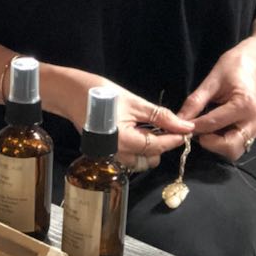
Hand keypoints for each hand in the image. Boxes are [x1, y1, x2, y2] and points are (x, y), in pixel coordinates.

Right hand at [63, 75, 192, 172]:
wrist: (70, 94)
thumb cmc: (100, 94)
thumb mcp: (134, 102)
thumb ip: (161, 117)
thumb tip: (185, 126)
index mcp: (124, 141)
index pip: (157, 146)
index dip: (174, 139)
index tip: (186, 131)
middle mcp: (116, 155)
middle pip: (150, 159)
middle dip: (161, 146)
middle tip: (166, 128)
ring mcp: (109, 157)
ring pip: (140, 162)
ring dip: (150, 149)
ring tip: (150, 130)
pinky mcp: (106, 155)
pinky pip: (129, 158)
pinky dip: (138, 149)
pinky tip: (139, 133)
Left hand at [178, 44, 255, 160]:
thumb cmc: (235, 66)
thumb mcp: (212, 80)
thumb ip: (195, 102)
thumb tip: (179, 120)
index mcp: (244, 105)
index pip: (213, 124)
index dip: (194, 128)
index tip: (180, 127)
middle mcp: (254, 121)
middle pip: (230, 148)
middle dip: (210, 144)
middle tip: (195, 132)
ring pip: (235, 150)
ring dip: (217, 145)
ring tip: (205, 131)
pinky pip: (239, 144)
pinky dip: (224, 142)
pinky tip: (215, 129)